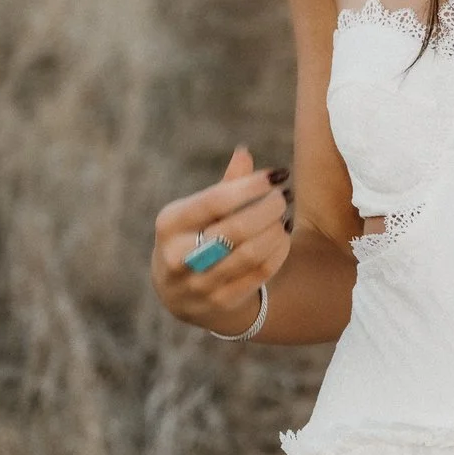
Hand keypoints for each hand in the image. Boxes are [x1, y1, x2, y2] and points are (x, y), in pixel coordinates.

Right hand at [151, 146, 290, 334]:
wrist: (180, 294)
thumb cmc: (194, 237)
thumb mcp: (197, 211)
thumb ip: (224, 185)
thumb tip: (244, 152)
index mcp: (169, 224)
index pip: (215, 201)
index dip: (250, 186)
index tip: (277, 174)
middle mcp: (178, 256)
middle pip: (236, 229)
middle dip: (268, 208)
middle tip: (283, 196)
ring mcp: (198, 283)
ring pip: (251, 253)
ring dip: (276, 231)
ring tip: (284, 216)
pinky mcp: (220, 302)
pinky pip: (259, 274)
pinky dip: (278, 252)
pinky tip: (284, 237)